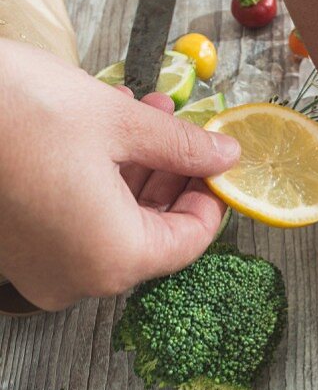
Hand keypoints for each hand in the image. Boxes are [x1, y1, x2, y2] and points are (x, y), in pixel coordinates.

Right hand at [0, 41, 238, 310]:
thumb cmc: (17, 112)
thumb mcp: (119, 122)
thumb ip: (181, 147)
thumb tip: (224, 156)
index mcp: (113, 258)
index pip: (190, 241)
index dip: (211, 197)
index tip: (219, 161)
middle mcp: (78, 278)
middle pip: (151, 234)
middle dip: (173, 177)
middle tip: (188, 131)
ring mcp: (42, 268)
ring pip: (113, 226)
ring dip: (138, 174)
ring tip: (151, 117)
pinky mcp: (18, 249)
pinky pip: (76, 224)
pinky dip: (100, 186)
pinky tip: (110, 135)